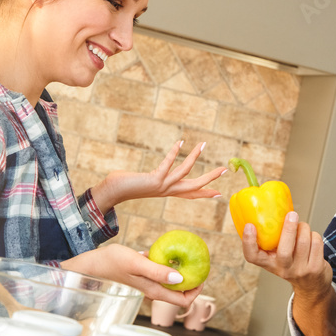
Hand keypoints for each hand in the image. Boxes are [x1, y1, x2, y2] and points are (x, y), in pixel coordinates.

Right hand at [62, 244, 201, 306]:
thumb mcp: (136, 263)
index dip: (197, 290)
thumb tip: (180, 279)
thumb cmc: (110, 263)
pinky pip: (160, 271)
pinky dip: (167, 263)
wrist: (88, 265)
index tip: (202, 274)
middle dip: (192, 280)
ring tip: (187, 255)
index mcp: (154, 291)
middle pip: (179, 292)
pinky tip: (165, 249)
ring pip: (170, 281)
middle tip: (199, 262)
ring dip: (181, 271)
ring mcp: (146, 282)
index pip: (183, 301)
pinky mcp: (141, 273)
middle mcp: (152, 289)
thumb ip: (158, 271)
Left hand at [93, 140, 225, 209]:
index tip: (219, 193)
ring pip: (184, 172)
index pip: (190, 193)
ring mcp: (161, 186)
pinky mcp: (154, 180)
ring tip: (203, 144)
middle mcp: (167, 190)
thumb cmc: (124, 186)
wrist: (111, 192)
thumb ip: (152, 179)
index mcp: (166, 192)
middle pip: (194, 186)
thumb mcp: (144, 182)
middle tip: (224, 169)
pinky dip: (174, 153)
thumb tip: (152, 177)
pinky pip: (168, 165)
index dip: (205, 193)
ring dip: (194, 158)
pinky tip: (180, 142)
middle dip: (210, 178)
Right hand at [241, 211, 331, 297]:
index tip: (250, 226)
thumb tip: (272, 209)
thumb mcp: (277, 255)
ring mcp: (300, 270)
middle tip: (291, 215)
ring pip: (304, 242)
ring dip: (304, 228)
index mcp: (268, 263)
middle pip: (284, 251)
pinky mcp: (316, 268)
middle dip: (289, 229)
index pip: (252, 256)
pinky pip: (316, 243)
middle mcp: (283, 269)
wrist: (311, 286)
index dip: (248, 241)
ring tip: (302, 227)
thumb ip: (273, 239)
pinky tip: (311, 237)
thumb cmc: (292, 263)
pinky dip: (314, 235)